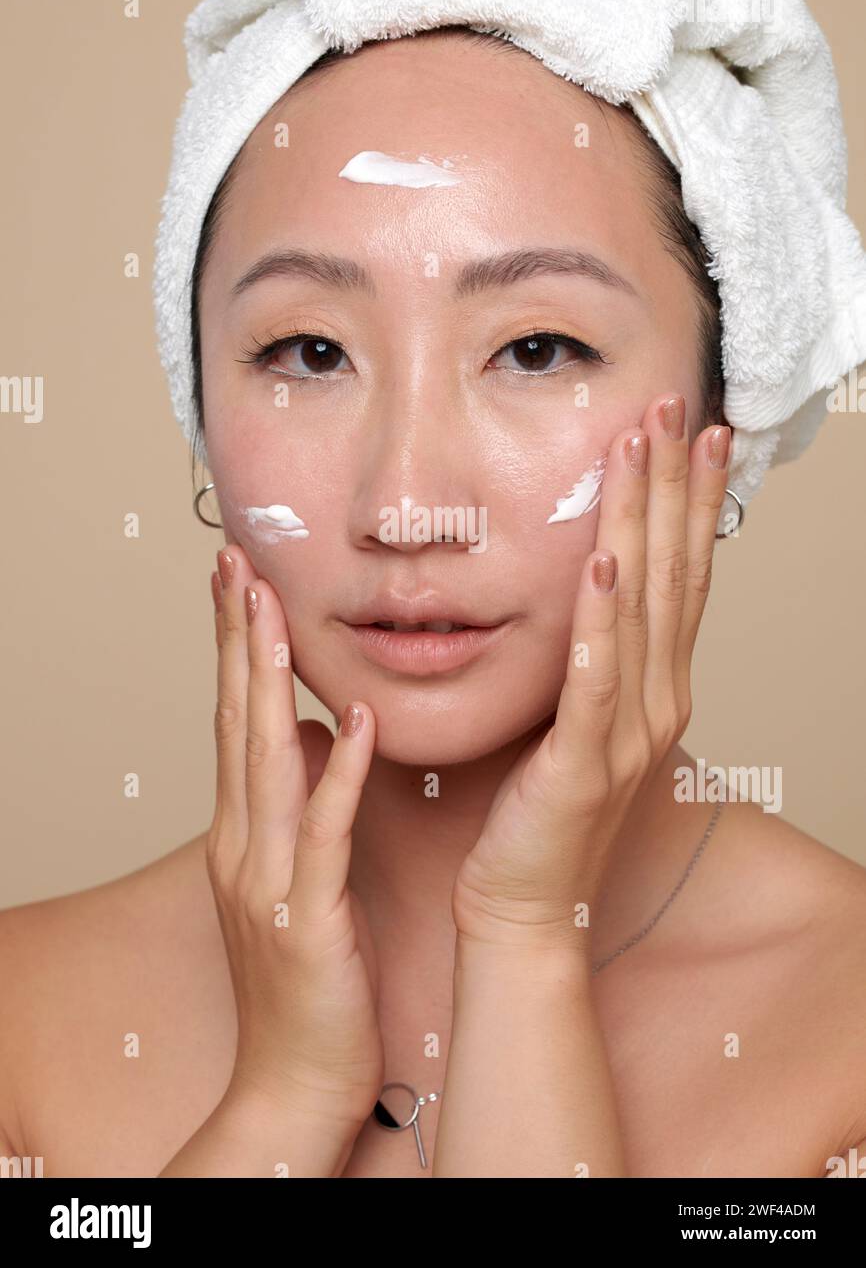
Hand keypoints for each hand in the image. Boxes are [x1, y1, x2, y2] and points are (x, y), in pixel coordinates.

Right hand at [207, 541, 383, 1131]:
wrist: (295, 1083)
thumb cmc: (308, 980)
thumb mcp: (297, 879)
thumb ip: (299, 803)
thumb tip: (319, 732)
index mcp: (245, 832)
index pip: (238, 719)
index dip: (236, 647)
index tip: (242, 579)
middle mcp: (243, 844)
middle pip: (237, 722)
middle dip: (236, 639)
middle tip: (237, 561)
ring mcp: (268, 880)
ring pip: (266, 762)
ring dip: (269, 683)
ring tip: (274, 609)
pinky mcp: (307, 917)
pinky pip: (324, 833)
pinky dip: (339, 773)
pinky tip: (354, 720)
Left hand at [451, 392, 730, 951]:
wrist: (523, 906)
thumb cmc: (539, 814)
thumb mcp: (573, 720)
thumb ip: (587, 660)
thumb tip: (578, 593)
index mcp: (654, 689)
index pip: (680, 576)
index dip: (691, 501)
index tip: (696, 433)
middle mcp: (657, 702)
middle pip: (673, 574)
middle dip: (673, 485)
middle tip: (677, 407)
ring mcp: (628, 733)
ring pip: (641, 609)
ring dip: (641, 523)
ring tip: (641, 449)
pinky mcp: (586, 764)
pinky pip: (594, 679)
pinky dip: (602, 619)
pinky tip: (603, 562)